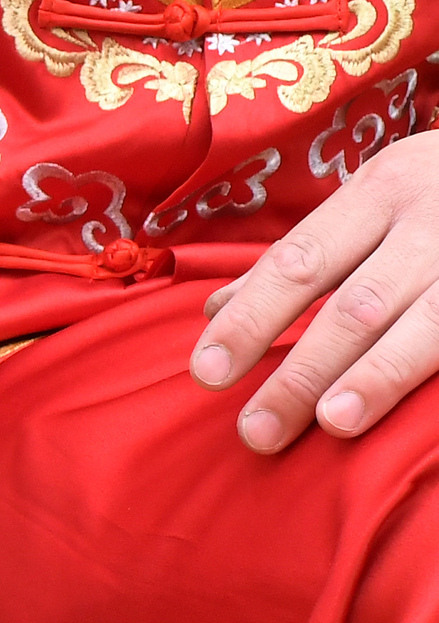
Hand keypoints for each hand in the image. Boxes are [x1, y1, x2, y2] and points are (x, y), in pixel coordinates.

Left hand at [192, 133, 438, 451]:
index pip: (299, 263)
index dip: (251, 319)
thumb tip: (214, 309)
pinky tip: (419, 422)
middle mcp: (433, 221)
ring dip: (376, 376)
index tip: (206, 371)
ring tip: (332, 424)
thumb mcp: (377, 199)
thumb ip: (307, 255)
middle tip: (254, 431)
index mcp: (381, 191)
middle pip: (355, 305)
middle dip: (301, 370)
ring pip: (424, 326)